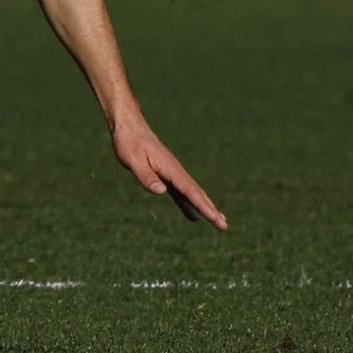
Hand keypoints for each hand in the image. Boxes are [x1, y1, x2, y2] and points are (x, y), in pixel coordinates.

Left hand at [112, 116, 227, 229]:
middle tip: (224, 226)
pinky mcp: (165, 175)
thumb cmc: (128, 142)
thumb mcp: (133, 160)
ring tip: (218, 222)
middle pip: (196, 193)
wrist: (129, 126)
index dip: (202, 206)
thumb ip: (147, 176)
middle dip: (211, 209)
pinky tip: (193, 215)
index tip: (215, 218)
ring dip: (204, 207)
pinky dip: (189, 204)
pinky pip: (180, 193)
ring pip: (191, 194)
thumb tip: (162, 191)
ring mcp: (172, 173)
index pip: (189, 191)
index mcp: (170, 168)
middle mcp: (175, 171)